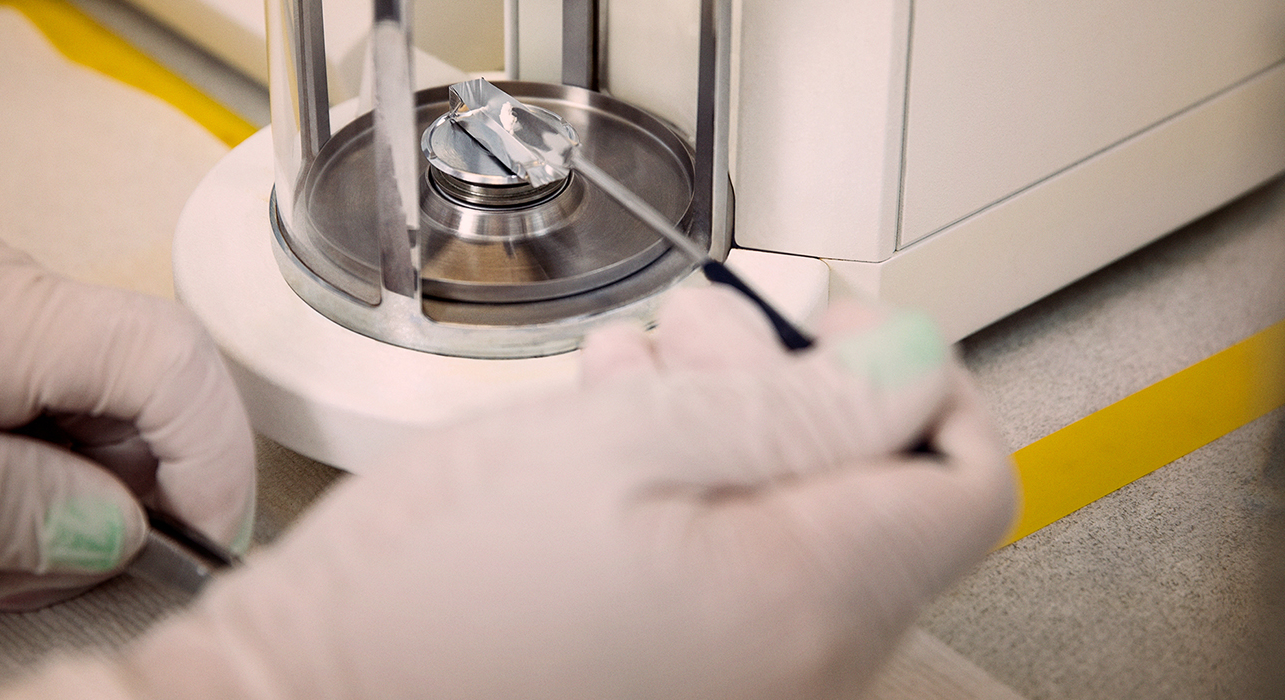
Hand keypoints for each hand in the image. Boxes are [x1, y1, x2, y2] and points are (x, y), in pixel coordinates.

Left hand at [0, 199, 253, 609]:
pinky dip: (29, 452)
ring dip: (70, 483)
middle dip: (125, 495)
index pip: (167, 358)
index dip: (210, 461)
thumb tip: (115, 527)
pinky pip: (34, 375)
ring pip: (93, 384)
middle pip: (142, 379)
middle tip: (29, 579)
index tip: (188, 553)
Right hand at [0, 287, 1014, 699]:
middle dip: (801, 392)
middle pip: (879, 504)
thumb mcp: (619, 441)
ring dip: (734, 437)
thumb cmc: (432, 589)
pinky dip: (697, 505)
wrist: (317, 699)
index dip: (913, 381)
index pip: (967, 481)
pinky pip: (742, 593)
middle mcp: (800, 674)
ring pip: (803, 537)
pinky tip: (610, 453)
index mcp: (803, 599)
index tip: (834, 334)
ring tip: (634, 386)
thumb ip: (792, 408)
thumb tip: (909, 368)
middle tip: (707, 336)